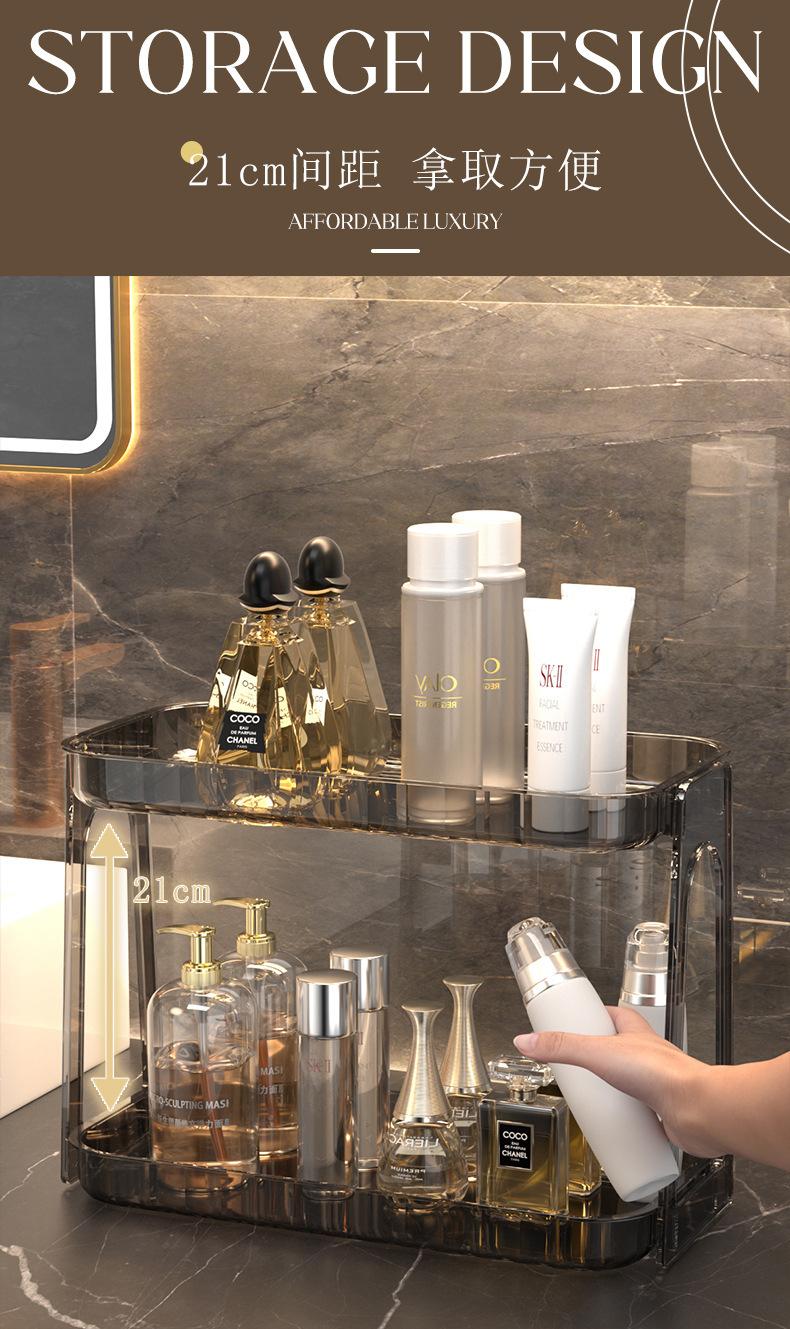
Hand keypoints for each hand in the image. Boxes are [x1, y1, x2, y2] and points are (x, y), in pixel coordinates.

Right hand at [514, 1006, 710, 1157]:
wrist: (698, 1110)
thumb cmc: (661, 1073)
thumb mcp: (599, 1053)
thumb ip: (562, 1047)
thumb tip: (527, 1041)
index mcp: (635, 1032)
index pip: (612, 1016)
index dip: (593, 1018)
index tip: (573, 1023)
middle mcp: (647, 1056)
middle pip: (617, 1052)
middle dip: (596, 1062)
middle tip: (573, 1072)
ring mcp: (655, 1085)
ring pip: (627, 1086)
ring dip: (610, 1093)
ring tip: (587, 1103)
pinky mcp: (660, 1114)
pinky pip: (638, 1117)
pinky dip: (624, 1123)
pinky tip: (612, 1130)